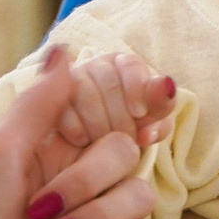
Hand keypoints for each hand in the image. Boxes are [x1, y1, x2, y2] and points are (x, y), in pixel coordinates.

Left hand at [0, 46, 177, 218]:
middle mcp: (85, 178)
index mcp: (55, 145)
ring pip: (142, 191)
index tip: (143, 91)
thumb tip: (65, 48)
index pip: (113, 105)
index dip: (134, 94)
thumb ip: (41, 104)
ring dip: (95, 215)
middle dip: (88, 174)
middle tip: (41, 206)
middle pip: (128, 146)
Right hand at [52, 51, 174, 157]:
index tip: (140, 114)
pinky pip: (62, 109)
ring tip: (107, 145)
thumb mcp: (151, 122)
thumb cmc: (130, 132)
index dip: (136, 88)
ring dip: (99, 124)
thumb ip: (162, 105)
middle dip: (120, 116)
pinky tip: (84, 142)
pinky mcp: (50, 101)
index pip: (130, 64)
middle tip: (128, 141)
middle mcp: (96, 66)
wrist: (96, 155)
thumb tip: (168, 85)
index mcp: (124, 65)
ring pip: (84, 92)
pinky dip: (77, 128)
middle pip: (107, 80)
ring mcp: (70, 81)